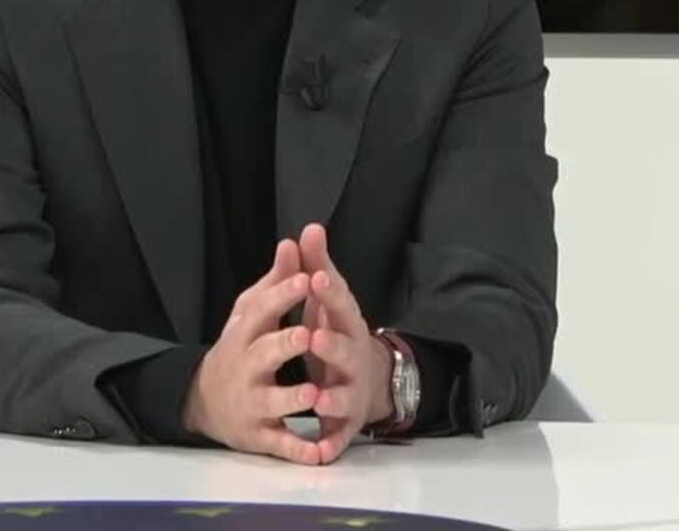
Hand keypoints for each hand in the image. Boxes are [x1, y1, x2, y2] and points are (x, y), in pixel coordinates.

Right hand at [182, 240, 322, 464]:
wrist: (204, 401)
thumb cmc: (239, 349)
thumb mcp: (250, 314)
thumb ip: (275, 282)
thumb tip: (292, 242)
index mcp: (245, 334)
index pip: (262, 311)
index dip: (283, 296)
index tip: (306, 279)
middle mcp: (245, 368)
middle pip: (263, 354)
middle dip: (284, 345)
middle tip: (306, 334)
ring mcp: (252, 403)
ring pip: (272, 401)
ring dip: (292, 398)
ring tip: (313, 393)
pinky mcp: (259, 435)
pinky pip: (280, 443)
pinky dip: (298, 450)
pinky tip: (318, 452)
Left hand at [298, 223, 392, 463]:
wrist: (369, 383)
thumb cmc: (338, 335)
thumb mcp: (328, 302)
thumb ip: (317, 266)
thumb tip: (309, 228)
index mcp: (345, 325)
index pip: (340, 305)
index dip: (329, 292)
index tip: (316, 278)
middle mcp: (352, 357)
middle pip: (345, 349)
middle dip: (331, 344)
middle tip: (313, 336)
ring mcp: (350, 390)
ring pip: (344, 395)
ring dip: (332, 397)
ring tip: (317, 398)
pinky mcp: (345, 422)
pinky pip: (338, 437)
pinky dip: (330, 445)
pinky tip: (319, 452)